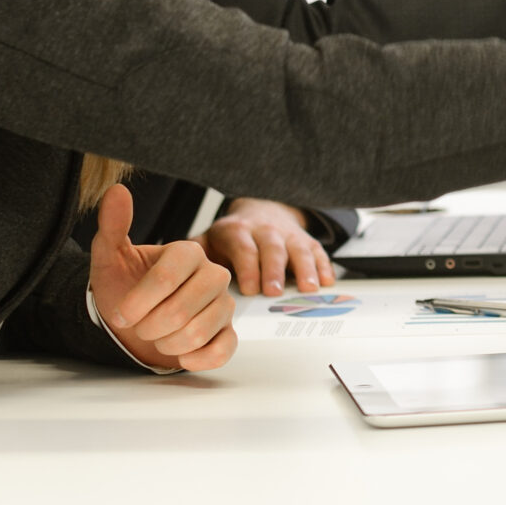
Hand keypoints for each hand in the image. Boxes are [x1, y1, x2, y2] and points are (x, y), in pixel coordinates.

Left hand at [87, 184, 237, 371]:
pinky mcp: (229, 333)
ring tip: (157, 337)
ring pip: (198, 333)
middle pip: (183, 309)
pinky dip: (194, 358)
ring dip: (166, 344)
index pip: (168, 277)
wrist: (133, 322)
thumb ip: (113, 226)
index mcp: (188, 252)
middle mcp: (213, 274)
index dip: (140, 301)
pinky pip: (221, 351)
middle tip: (139, 326)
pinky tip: (180, 354)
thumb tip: (117, 191)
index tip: (122, 313)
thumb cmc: (124, 288)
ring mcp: (224, 305)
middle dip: (151, 326)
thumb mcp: (110, 258)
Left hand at [204, 197, 334, 296]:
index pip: (244, 247)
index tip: (250, 290)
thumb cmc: (232, 237)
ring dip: (305, 269)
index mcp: (238, 231)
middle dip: (274, 271)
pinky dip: (324, 266)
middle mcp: (265, 231)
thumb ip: (195, 254)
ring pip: (298, 249)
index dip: (248, 268)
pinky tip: (327, 281)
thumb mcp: (209, 240)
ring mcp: (288, 235)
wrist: (260, 211)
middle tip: (275, 293)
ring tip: (309, 289)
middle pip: (272, 248)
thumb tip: (178, 274)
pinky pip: (318, 251)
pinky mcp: (306, 240)